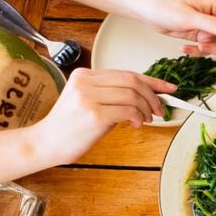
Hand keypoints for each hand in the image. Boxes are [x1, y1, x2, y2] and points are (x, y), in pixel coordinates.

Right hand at [31, 68, 172, 163]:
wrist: (47, 142)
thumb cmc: (70, 125)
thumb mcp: (89, 101)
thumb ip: (112, 94)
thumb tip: (147, 94)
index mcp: (85, 74)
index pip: (126, 73)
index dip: (152, 81)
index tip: (168, 88)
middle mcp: (86, 82)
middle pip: (132, 81)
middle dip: (153, 95)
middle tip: (160, 109)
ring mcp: (89, 97)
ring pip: (132, 95)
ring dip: (146, 108)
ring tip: (146, 119)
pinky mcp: (94, 113)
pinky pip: (128, 111)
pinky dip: (138, 117)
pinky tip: (136, 124)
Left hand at [141, 0, 215, 62]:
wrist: (147, 11)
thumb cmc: (164, 6)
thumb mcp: (190, 17)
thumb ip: (214, 25)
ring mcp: (210, 25)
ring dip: (210, 50)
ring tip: (196, 46)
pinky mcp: (202, 34)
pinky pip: (209, 48)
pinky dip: (200, 52)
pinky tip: (187, 48)